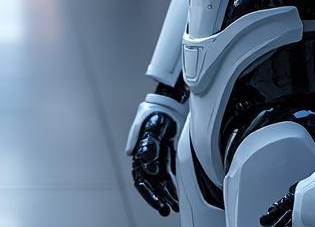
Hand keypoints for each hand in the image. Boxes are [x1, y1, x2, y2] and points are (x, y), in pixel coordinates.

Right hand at [125, 94, 185, 216]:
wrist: (166, 103)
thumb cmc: (156, 113)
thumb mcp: (152, 126)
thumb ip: (148, 142)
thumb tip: (143, 158)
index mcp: (139, 153)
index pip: (141, 179)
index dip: (148, 192)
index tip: (158, 202)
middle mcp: (145, 158)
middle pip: (150, 184)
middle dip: (157, 198)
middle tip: (165, 210)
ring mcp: (155, 158)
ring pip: (159, 182)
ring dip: (165, 195)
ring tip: (173, 207)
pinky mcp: (164, 157)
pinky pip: (167, 175)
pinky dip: (171, 186)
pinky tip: (176, 196)